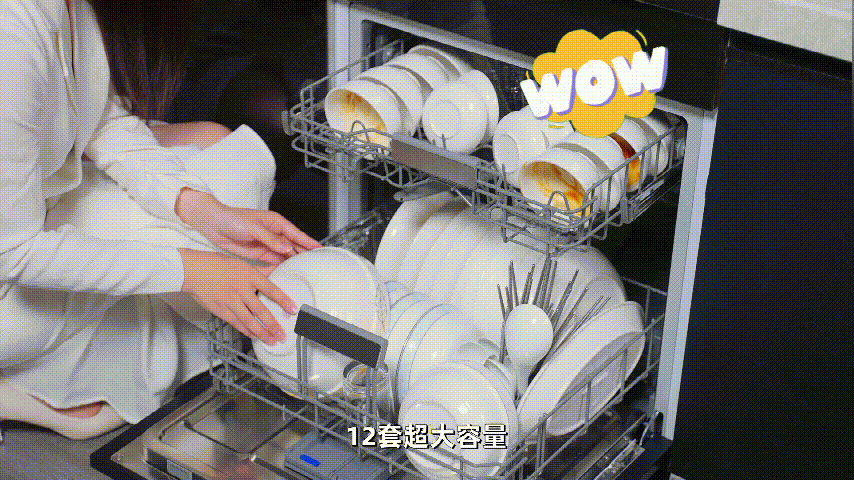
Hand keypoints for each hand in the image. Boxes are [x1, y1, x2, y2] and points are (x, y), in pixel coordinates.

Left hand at [176, 189, 321, 263]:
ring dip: (294, 262)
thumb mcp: (253, 227)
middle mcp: (274, 234)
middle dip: (305, 254)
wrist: (213, 225)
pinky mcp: (259, 254)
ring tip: (305, 271)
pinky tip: (288, 273)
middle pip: (294, 246)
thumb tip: (287, 247)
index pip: (296, 234)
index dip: (309, 242)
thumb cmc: (231, 218)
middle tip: (316, 264)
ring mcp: (267, 245)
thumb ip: (271, 238)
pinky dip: (281, 267)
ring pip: (285, 255)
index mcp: (275, 223)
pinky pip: (274, 262)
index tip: (319, 249)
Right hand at [179, 248, 295, 344]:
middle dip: (273, 325)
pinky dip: (246, 331)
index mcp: (248, 275)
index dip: (283, 301)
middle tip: (282, 334)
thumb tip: (276, 270)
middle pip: (261, 310)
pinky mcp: (220, 310)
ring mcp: (230, 301)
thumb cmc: (214, 264)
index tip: (293, 309)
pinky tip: (254, 336)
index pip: (271, 290)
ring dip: (262, 333)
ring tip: (271, 340)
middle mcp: (240, 289)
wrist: (191, 270)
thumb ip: (259, 270)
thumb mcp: (240, 263)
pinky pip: (236, 323)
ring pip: (249, 321)